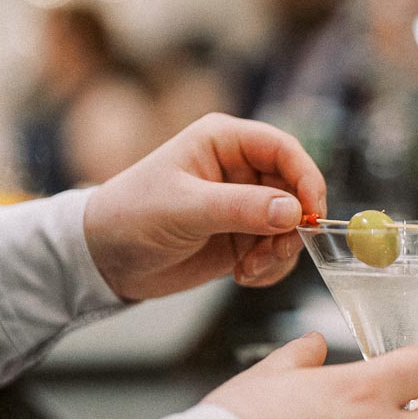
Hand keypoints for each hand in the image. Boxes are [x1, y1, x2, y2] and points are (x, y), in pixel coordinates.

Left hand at [84, 114, 325, 300]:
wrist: (103, 259)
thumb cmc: (132, 215)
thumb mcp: (186, 208)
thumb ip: (241, 208)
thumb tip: (294, 212)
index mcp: (224, 142)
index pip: (283, 149)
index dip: (306, 177)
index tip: (313, 212)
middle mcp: (240, 170)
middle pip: (295, 191)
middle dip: (292, 226)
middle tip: (274, 253)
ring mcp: (243, 205)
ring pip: (291, 225)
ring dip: (280, 252)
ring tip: (249, 269)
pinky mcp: (242, 237)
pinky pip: (277, 251)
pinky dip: (270, 268)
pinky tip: (243, 276)